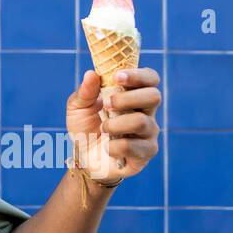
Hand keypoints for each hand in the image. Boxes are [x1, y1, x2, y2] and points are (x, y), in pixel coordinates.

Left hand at [66, 66, 161, 180]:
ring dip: (115, 124)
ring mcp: (148, 133)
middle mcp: (146, 112)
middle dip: (126, 98)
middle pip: (154, 96)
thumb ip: (85, 92)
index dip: (138, 75)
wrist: (83, 158)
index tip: (117, 77)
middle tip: (107, 104)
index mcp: (133, 95)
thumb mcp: (78, 107)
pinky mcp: (146, 153)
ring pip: (141, 122)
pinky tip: (107, 147)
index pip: (150, 78)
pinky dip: (113, 146)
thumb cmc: (85, 128)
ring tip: (103, 129)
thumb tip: (92, 74)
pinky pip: (132, 146)